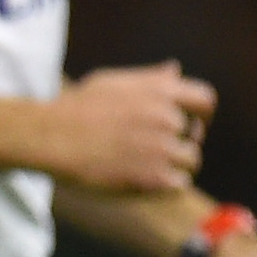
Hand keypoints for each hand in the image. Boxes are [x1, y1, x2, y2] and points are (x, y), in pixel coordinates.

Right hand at [43, 62, 215, 192]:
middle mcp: (167, 117)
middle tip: (152, 150)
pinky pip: (180, 184)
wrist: (50, 137)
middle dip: (179, 144)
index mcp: (161, 91)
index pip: (206, 101)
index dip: (200, 115)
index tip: (187, 126)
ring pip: (191, 161)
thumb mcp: (113, 81)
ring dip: (174, 166)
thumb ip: (148, 79)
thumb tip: (174, 70)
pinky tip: (142, 180)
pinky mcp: (154, 177)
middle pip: (195, 136)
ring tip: (146, 167)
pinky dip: (166, 185)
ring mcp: (162, 148)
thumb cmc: (76, 108)